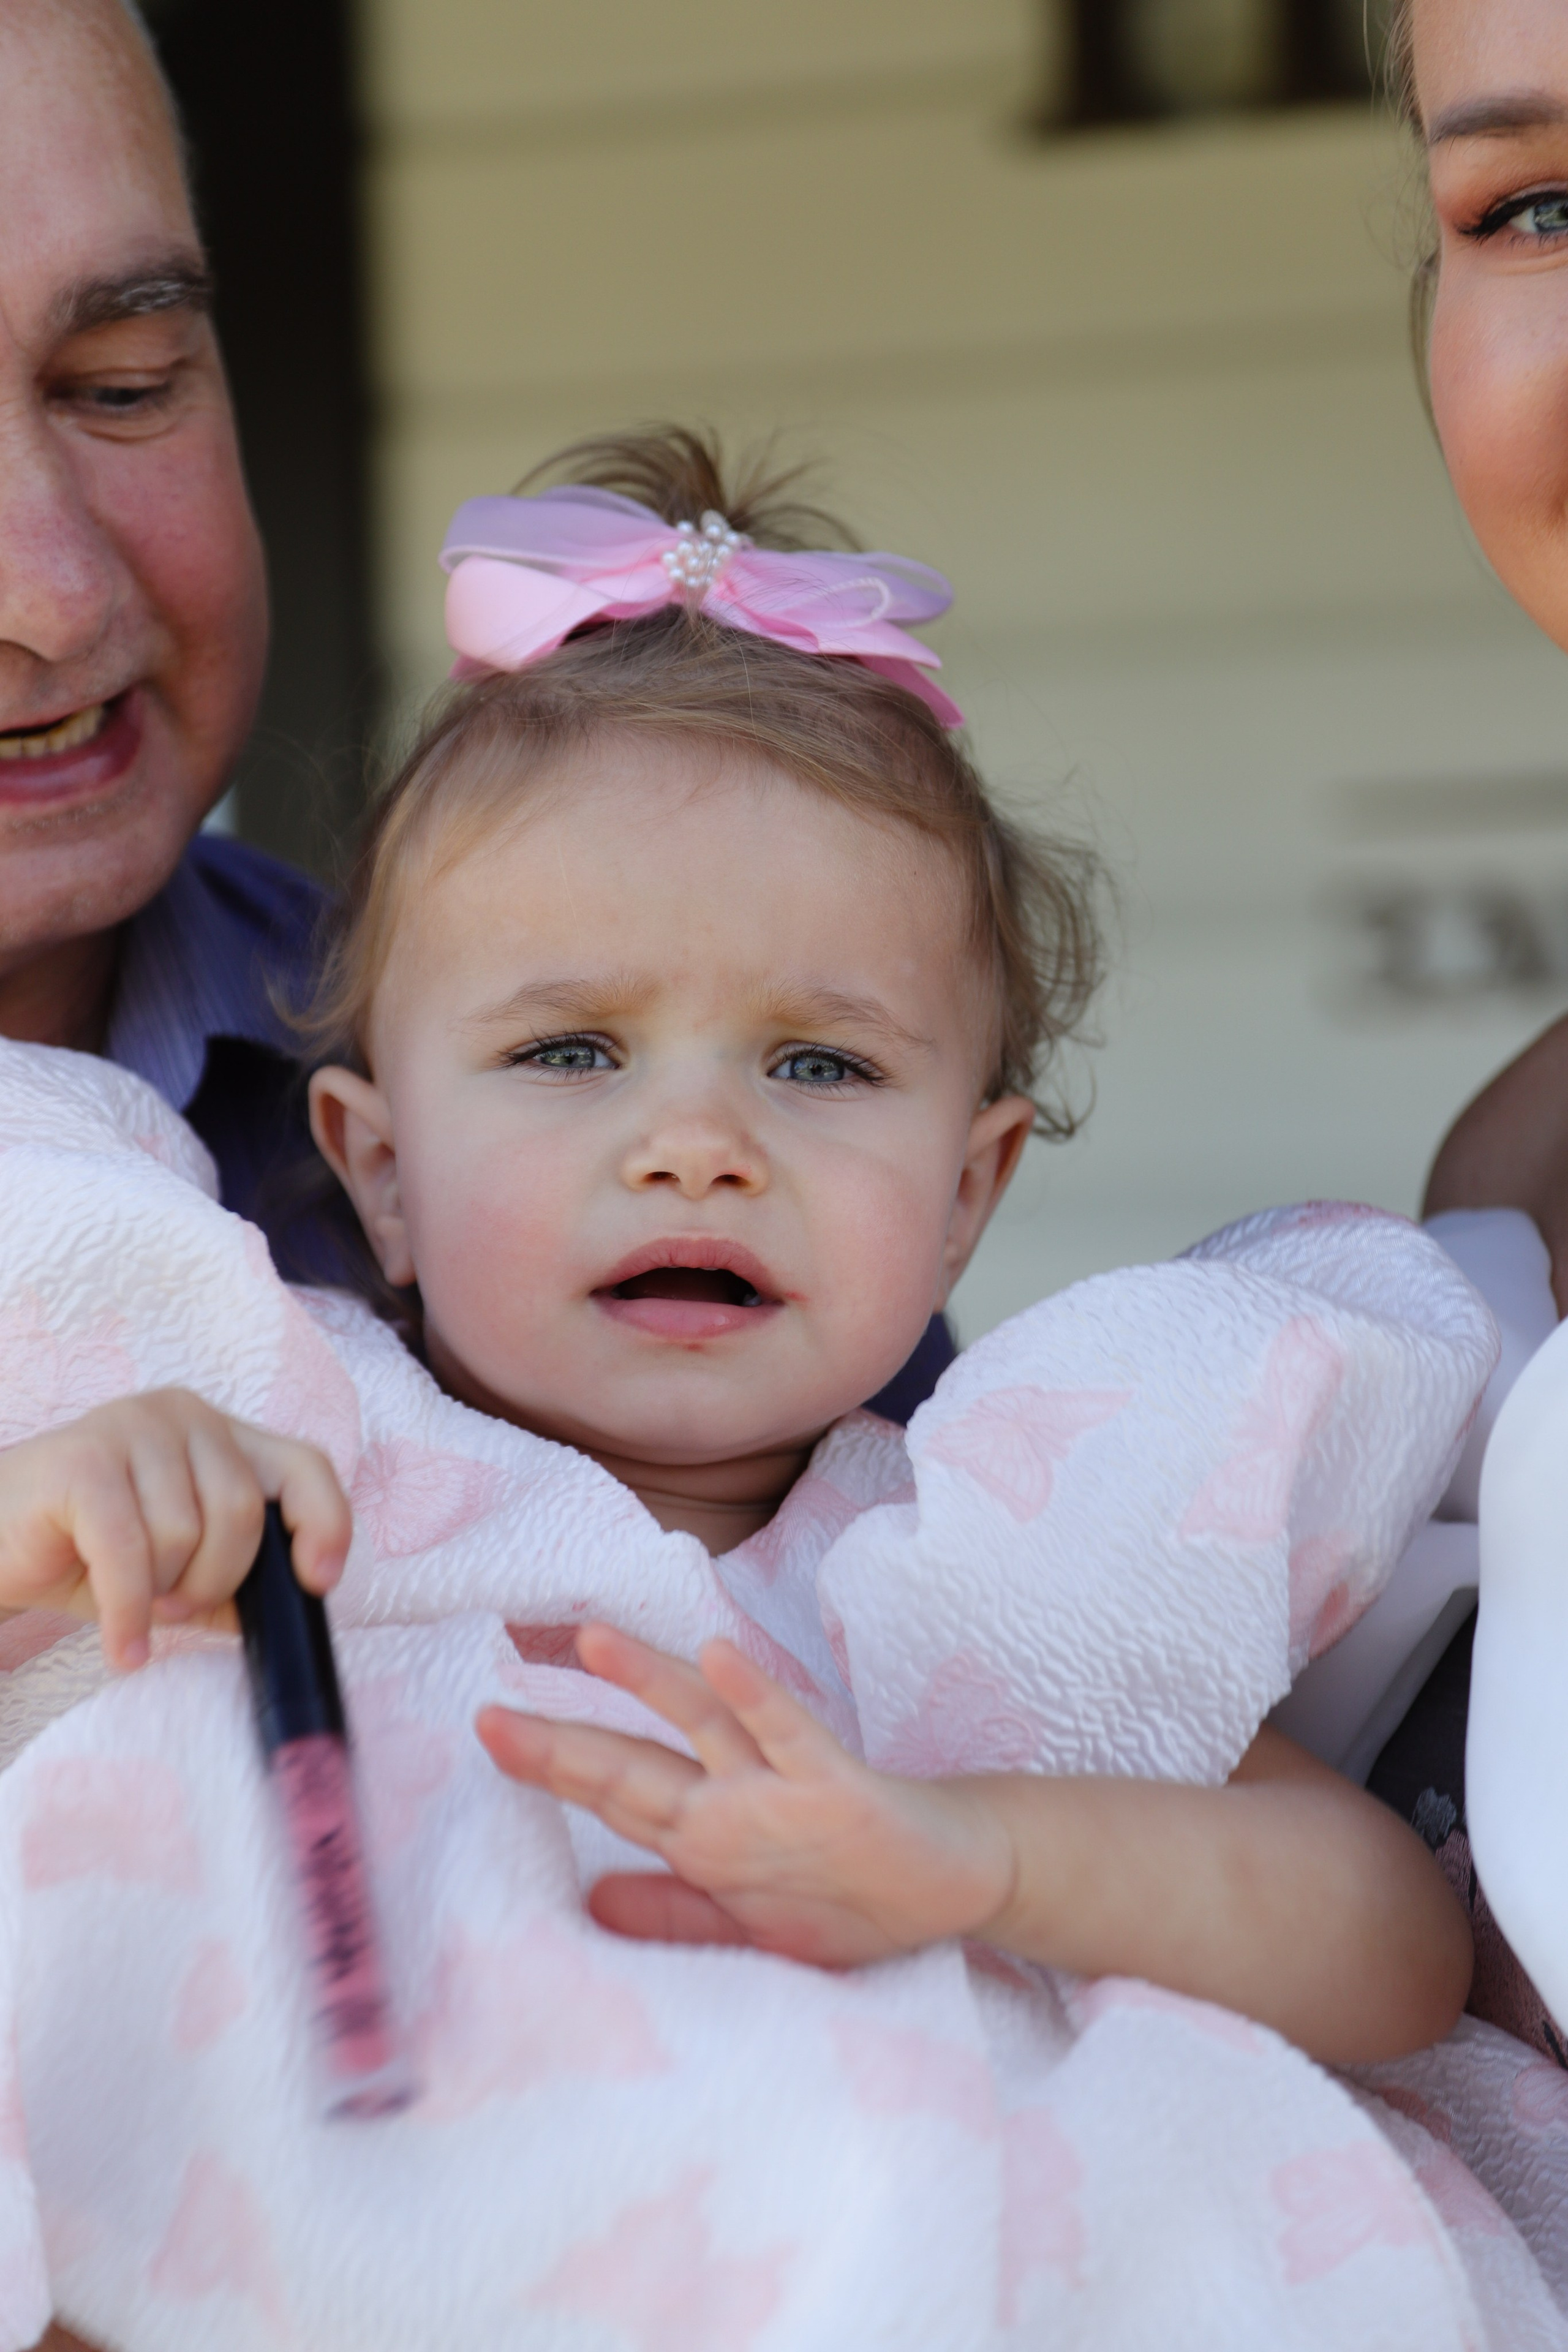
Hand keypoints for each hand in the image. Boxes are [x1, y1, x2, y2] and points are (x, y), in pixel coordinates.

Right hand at [0, 1389, 350, 1671]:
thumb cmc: (86, 1552)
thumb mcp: (176, 1569)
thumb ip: (235, 1579)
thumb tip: (293, 1602)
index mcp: (220, 1433)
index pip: (306, 1465)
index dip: (326, 1524)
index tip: (316, 1583)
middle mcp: (183, 1415)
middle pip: (244, 1511)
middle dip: (215, 1581)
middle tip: (173, 1607)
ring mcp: (132, 1426)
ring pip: (186, 1534)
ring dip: (158, 1592)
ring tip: (131, 1602)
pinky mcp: (83, 1459)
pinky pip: (130, 1551)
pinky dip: (128, 1613)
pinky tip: (122, 1645)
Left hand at [476, 1624, 1014, 1965]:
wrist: (948, 1874)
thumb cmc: (846, 1890)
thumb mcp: (749, 1922)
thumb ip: (673, 1912)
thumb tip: (591, 1904)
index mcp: (705, 1833)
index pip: (612, 1797)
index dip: (550, 1768)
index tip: (485, 1736)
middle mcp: (732, 1797)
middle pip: (635, 1766)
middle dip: (562, 1745)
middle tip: (486, 1717)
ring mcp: (781, 1784)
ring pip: (704, 1725)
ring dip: (651, 1681)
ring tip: (594, 1640)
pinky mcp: (834, 1780)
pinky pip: (787, 1732)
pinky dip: (752, 1693)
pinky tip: (717, 1653)